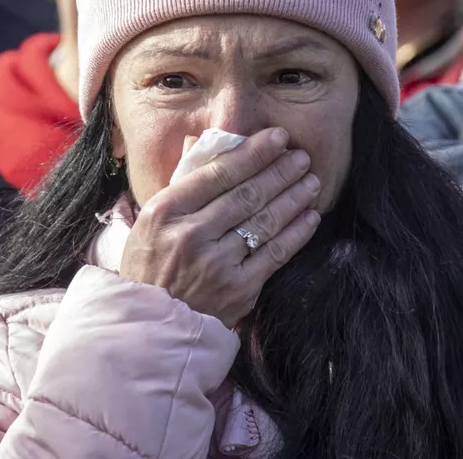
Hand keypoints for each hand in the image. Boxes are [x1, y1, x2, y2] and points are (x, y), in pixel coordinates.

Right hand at [118, 127, 321, 326]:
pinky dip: (296, 233)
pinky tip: (309, 216)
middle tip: (302, 157)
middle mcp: (191, 235)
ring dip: (293, 198)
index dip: (253, 153)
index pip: (218, 173)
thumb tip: (215, 146)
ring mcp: (217, 265)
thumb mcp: (151, 220)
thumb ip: (184, 185)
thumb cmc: (151, 266)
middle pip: (246, 195)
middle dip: (280, 172)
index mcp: (166, 212)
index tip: (278, 137)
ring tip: (311, 182)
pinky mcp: (239, 290)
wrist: (152, 324)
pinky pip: (275, 254)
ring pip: (265, 222)